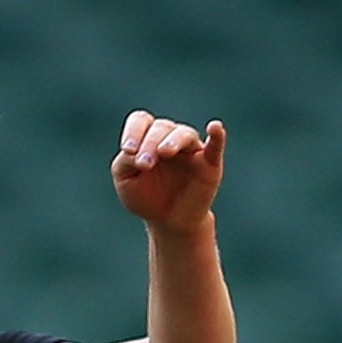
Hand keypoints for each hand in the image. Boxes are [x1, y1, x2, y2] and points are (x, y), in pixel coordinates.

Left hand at [110, 112, 225, 236]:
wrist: (168, 221)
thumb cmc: (145, 197)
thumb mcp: (126, 181)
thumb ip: (124, 163)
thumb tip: (135, 150)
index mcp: (147, 138)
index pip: (141, 121)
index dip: (133, 131)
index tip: (128, 150)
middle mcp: (170, 138)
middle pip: (160, 127)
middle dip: (149, 144)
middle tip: (144, 164)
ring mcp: (191, 149)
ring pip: (184, 134)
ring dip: (173, 141)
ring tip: (164, 152)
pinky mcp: (209, 163)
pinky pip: (216, 145)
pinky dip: (217, 135)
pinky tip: (214, 127)